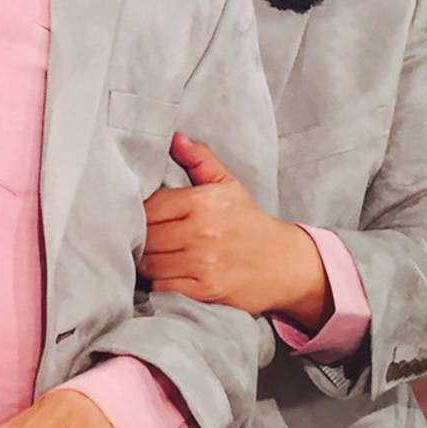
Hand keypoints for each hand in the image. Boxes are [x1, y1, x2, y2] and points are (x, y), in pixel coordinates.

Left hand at [139, 133, 331, 329]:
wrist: (286, 264)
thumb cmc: (250, 222)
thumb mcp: (228, 184)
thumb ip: (199, 159)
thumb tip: (175, 138)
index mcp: (204, 202)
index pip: (150, 207)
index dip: (141, 213)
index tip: (142, 218)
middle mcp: (203, 232)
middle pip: (147, 236)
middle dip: (140, 238)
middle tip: (144, 239)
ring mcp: (204, 263)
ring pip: (151, 263)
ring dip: (147, 261)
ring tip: (153, 256)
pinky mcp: (206, 290)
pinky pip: (164, 286)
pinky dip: (160, 282)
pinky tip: (167, 274)